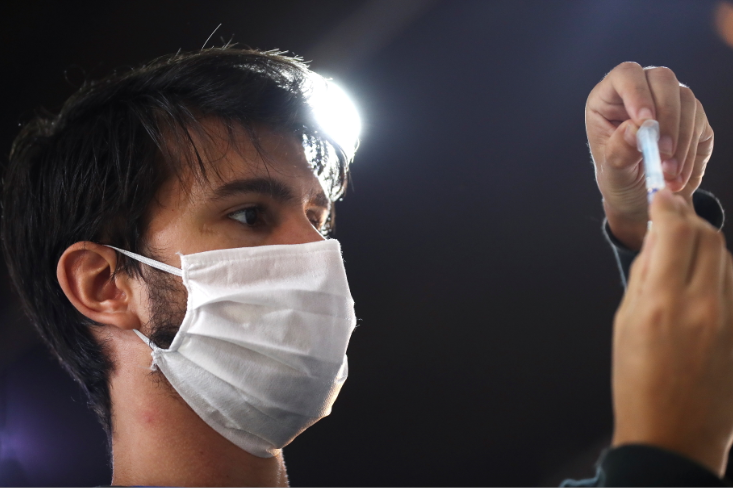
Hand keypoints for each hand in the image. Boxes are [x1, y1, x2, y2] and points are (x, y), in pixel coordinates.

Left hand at [586, 62, 713, 249]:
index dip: (637, 92)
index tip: (645, 122)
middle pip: (663, 79)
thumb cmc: (618, 179)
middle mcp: (641, 92)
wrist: (639, 196)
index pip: (625, 75)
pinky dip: (690, 152)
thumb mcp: (612, 173)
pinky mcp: (692, 118)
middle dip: (667, 117)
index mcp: (609, 99)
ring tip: (668, 174)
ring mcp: (668, 101)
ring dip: (680, 139)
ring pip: (687, 101)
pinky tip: (677, 176)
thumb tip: (635, 127)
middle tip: (663, 152)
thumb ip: (619, 152)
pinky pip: (699, 124)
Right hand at [612, 188, 732, 475]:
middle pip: (709, 236)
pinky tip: (701, 282)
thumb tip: (656, 239)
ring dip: (706, 244)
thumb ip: (644, 276)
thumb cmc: (636, 382)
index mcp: (661, 304)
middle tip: (672, 218)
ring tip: (685, 253)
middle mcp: (702, 306)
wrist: (672, 433)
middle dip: (690, 219)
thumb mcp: (624, 323)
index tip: (662, 198)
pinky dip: (718, 272)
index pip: (674, 231)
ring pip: (727, 258)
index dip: (668, 206)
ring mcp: (730, 319)